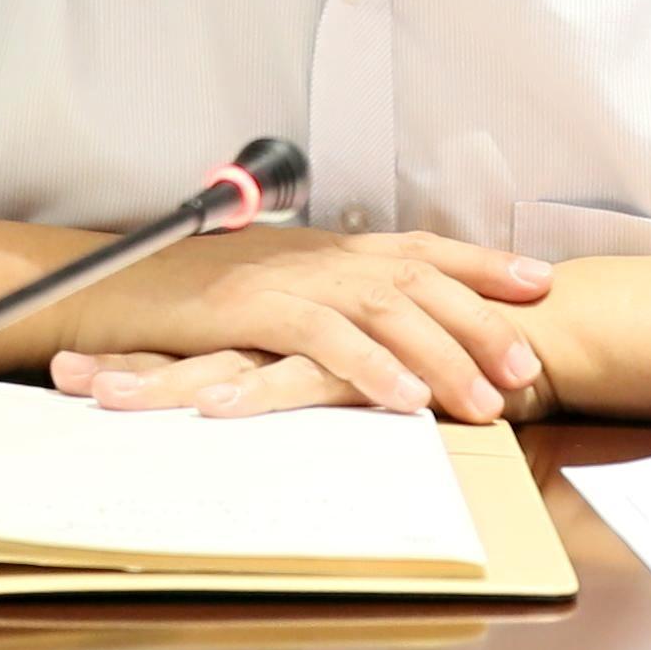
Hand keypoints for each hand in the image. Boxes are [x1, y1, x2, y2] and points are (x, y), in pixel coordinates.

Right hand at [45, 227, 550, 421]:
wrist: (111, 284)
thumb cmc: (187, 299)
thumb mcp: (271, 293)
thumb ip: (327, 303)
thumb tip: (383, 329)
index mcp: (326, 248)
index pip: (420, 248)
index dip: (481, 263)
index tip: (539, 281)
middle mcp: (317, 255)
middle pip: (419, 279)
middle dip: (481, 320)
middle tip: (528, 366)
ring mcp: (287, 278)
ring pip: (386, 309)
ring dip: (442, 355)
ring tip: (485, 399)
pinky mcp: (252, 309)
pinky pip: (326, 339)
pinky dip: (372, 369)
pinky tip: (407, 401)